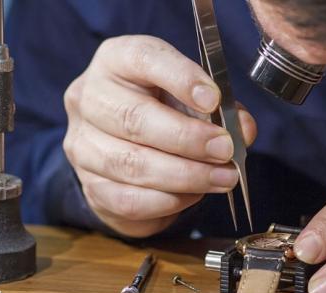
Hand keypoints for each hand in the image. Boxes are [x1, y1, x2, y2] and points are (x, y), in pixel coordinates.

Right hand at [63, 36, 255, 236]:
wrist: (129, 151)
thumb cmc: (165, 113)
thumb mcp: (194, 99)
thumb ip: (222, 110)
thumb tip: (243, 131)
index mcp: (116, 61)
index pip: (142, 58)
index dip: (180, 78)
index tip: (213, 98)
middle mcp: (90, 98)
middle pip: (134, 118)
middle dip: (188, 139)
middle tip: (225, 150)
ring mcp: (83, 145)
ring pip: (132, 164)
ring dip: (185, 175)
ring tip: (222, 178)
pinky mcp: (91, 186)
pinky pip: (129, 199)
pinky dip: (168, 201)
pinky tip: (193, 195)